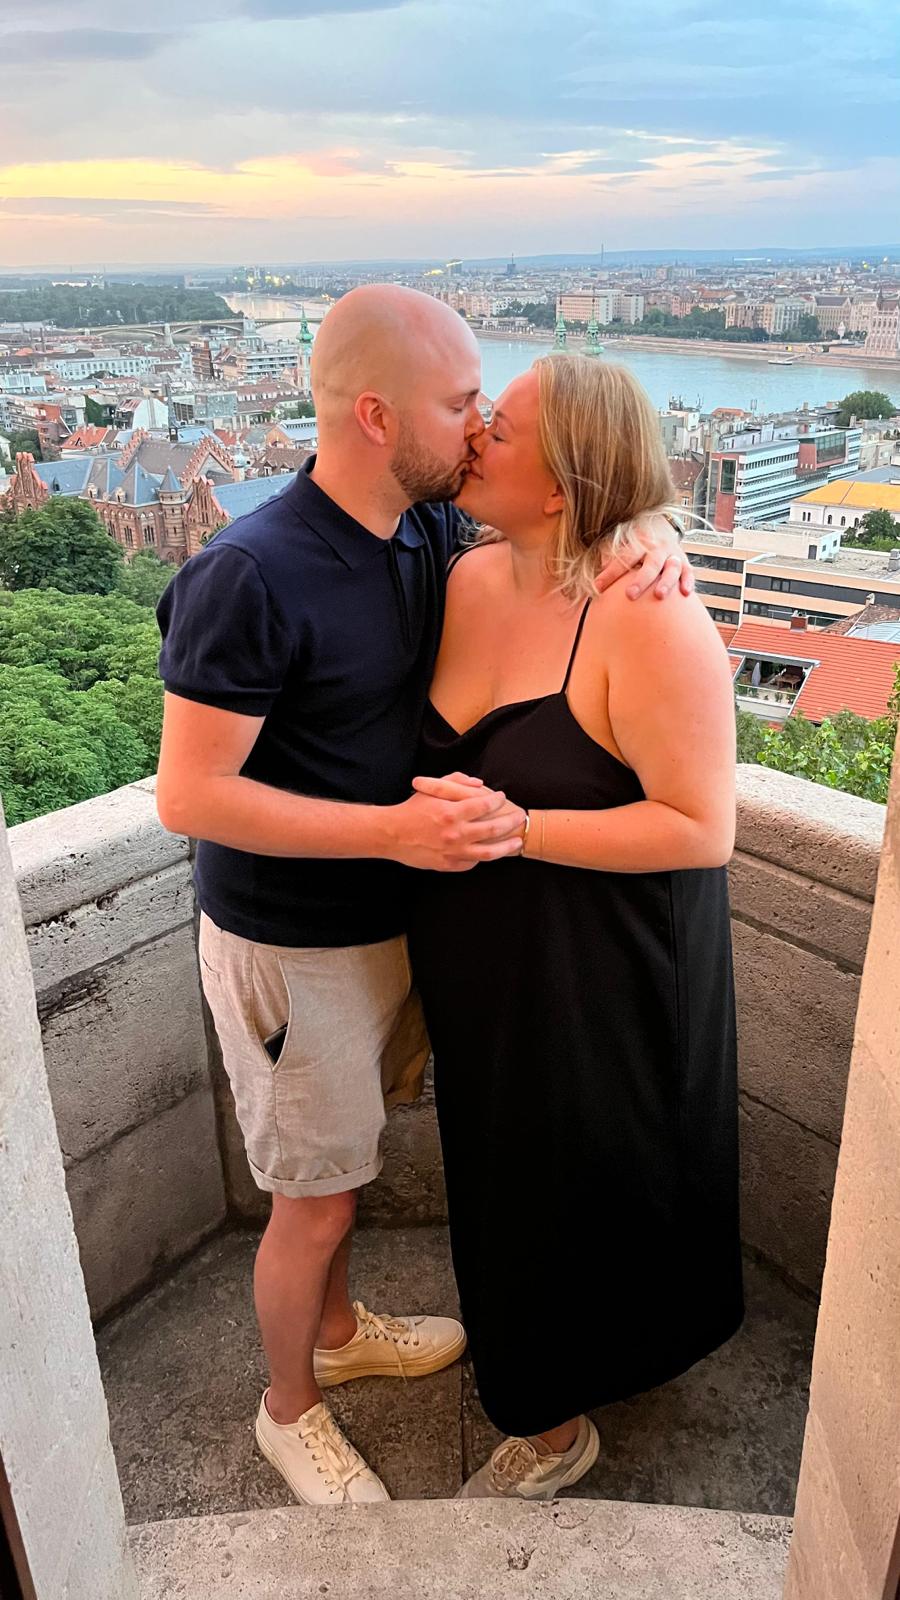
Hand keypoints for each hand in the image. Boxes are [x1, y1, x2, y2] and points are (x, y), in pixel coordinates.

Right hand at [387, 772, 525, 871]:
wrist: (390, 835)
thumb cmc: (411, 809)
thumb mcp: (431, 789)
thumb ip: (456, 782)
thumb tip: (480, 784)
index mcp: (451, 812)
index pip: (485, 805)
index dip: (498, 800)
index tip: (502, 798)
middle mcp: (455, 833)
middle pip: (493, 828)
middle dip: (510, 822)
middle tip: (519, 817)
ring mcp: (453, 851)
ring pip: (489, 852)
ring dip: (506, 846)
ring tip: (517, 842)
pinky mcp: (448, 865)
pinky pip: (472, 863)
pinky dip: (482, 857)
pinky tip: (490, 852)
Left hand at [597, 525, 693, 601]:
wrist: (661, 525)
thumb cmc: (635, 542)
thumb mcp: (621, 542)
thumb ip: (608, 556)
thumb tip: (592, 576)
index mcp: (639, 542)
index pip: (624, 557)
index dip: (611, 572)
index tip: (598, 586)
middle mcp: (657, 548)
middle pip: (650, 564)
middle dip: (641, 580)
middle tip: (630, 595)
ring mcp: (672, 555)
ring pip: (671, 568)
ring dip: (666, 582)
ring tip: (659, 596)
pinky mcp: (685, 563)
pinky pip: (689, 572)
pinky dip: (688, 581)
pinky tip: (685, 593)